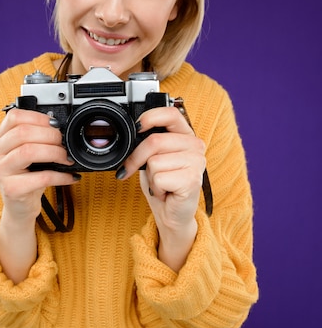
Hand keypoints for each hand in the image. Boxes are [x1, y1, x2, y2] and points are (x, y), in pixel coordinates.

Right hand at [0, 108, 77, 222]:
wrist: (20, 205)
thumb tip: (60, 128)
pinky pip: (41, 178)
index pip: (14, 117)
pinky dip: (61, 176)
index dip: (38, 117)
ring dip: (54, 152)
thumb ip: (37, 137)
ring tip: (66, 158)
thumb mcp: (28, 153)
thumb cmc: (27, 176)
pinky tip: (70, 176)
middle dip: (50, 135)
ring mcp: (0, 172)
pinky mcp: (12, 190)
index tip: (55, 124)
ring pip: (28, 151)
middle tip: (64, 143)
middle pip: (22, 133)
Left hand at [117, 106, 205, 269]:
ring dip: (149, 176)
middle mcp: (195, 145)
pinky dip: (155, 188)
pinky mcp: (193, 179)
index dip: (150, 117)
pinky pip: (158, 178)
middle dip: (135, 158)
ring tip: (160, 183)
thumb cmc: (162, 183)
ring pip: (154, 161)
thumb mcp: (152, 158)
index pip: (170, 113)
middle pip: (154, 141)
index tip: (136, 128)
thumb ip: (148, 143)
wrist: (172, 214)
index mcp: (186, 134)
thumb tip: (131, 132)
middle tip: (131, 169)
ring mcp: (197, 162)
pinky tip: (165, 192)